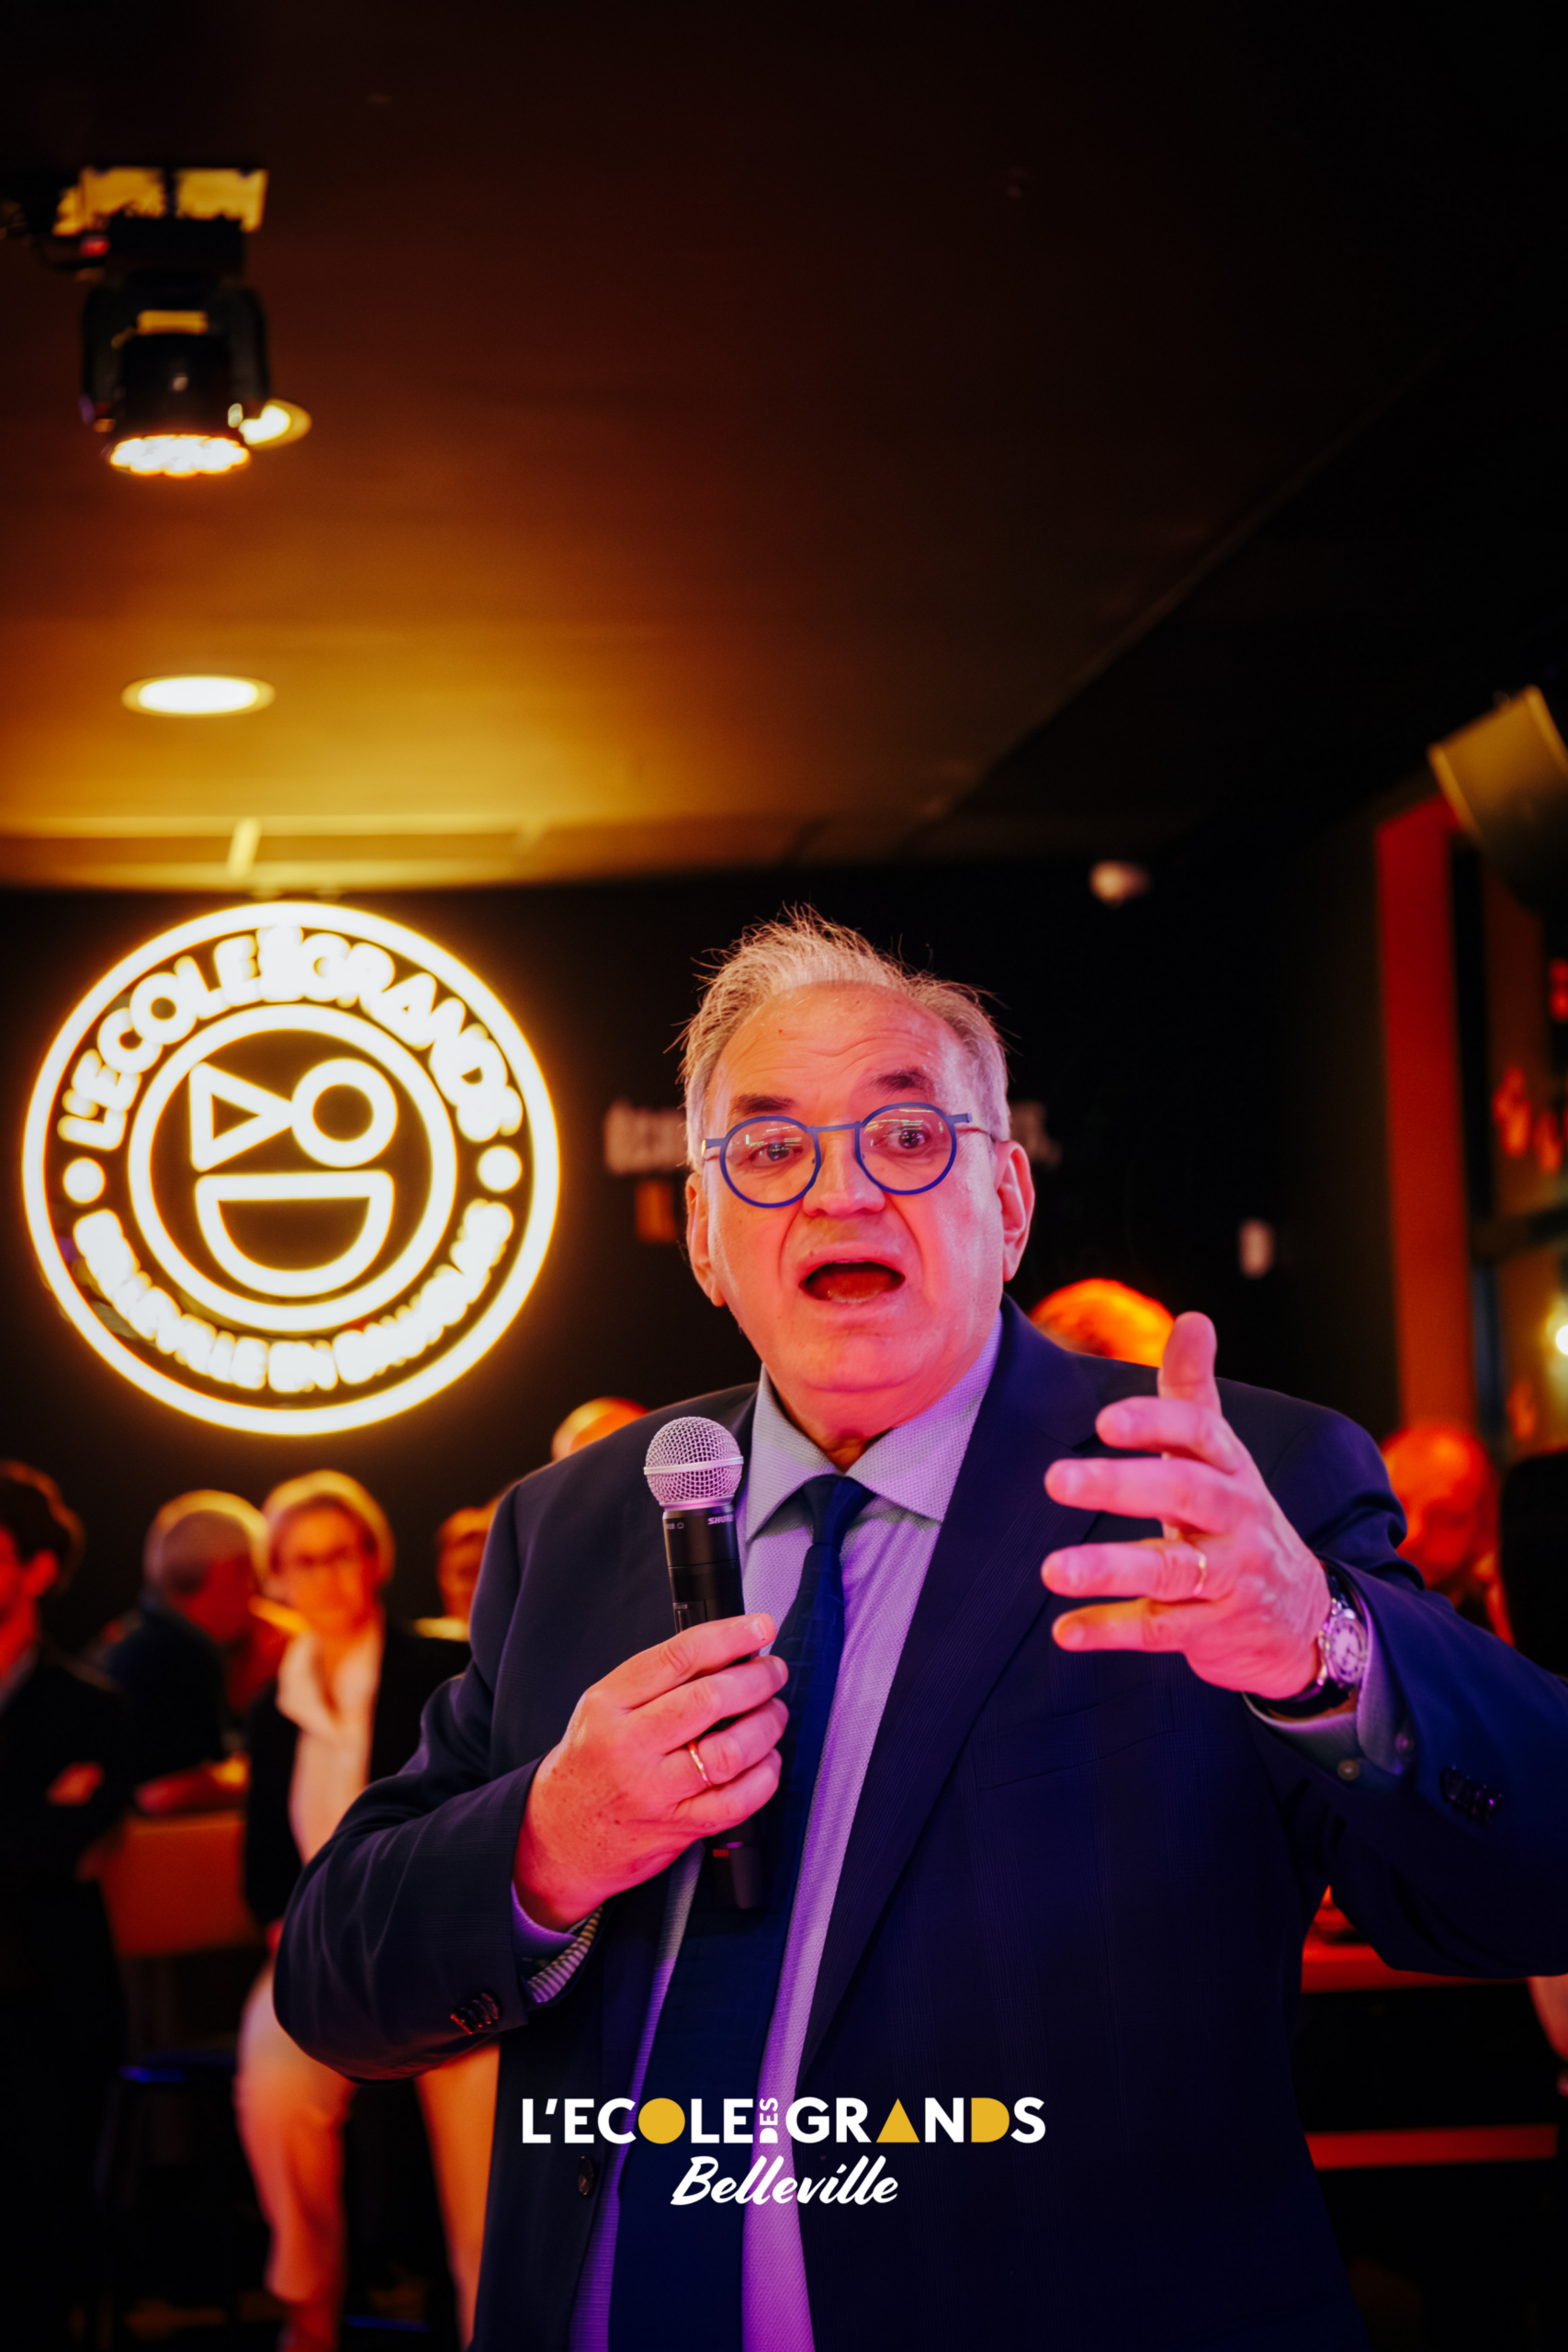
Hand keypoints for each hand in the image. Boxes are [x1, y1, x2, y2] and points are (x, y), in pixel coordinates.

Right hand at [513, 1614, 788, 1928]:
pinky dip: (764, 1776)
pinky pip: (736, 1802)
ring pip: (729, 1752)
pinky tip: (766, 1760)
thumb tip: (726, 1651)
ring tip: (773, 1714)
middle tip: (773, 1672)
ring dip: (766, 1726)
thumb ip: (655, 1681)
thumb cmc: (590, 1765)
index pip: (678, 1658)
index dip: (729, 1637)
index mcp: (609, 1705)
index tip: (760, 1628)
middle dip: (756, 1679)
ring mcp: (653, 1791)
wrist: (558, 1835)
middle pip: (708, 1700)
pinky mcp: (676, 1828)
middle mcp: (629, 1746)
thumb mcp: (603, 1709)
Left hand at [1041, 1312, 1328, 1699]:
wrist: (1304, 1616)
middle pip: (1184, 1493)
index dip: (1155, 1422)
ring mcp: (1229, 1577)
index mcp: (1231, 1466)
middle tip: (1054, 1480)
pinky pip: (1161, 1630)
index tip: (1105, 1421)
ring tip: (1052, 1570)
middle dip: (1121, 1485)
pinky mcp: (1214, 1630)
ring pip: (1170, 1570)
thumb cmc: (1238, 1518)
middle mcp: (1236, 1517)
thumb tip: (1194, 1318)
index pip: (1200, 1432)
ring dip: (1108, 1569)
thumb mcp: (1222, 1456)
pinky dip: (1112, 1630)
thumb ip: (1194, 1392)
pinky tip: (1065, 1632)